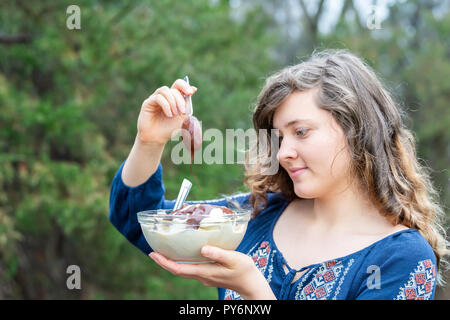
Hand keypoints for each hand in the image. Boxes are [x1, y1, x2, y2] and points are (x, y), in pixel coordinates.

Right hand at [137, 79, 196, 144]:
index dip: (185, 86)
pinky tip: (169, 114)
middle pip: (174, 89)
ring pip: (165, 90)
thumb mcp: (183, 116)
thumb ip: (187, 104)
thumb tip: (194, 89)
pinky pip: (158, 97)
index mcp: (173, 98)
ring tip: (174, 113)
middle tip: (182, 112)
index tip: (191, 92)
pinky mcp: (148, 102)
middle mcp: (164, 96)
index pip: (178, 84)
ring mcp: (155, 98)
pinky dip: (166, 105)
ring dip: (173, 101)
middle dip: (180, 100)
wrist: (158, 138)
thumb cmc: (170, 128)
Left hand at [149, 246, 275, 299]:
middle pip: (177, 271)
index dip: (165, 263)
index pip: (179, 269)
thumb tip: (203, 248)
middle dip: (164, 262)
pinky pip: (190, 269)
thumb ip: (218, 253)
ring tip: (164, 251)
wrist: (251, 284)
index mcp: (205, 272)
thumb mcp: (233, 259)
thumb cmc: (244, 270)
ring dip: (171, 262)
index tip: (154, 254)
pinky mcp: (209, 274)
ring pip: (183, 270)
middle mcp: (202, 276)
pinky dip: (182, 262)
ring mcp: (205, 276)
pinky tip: (182, 254)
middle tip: (153, 251)